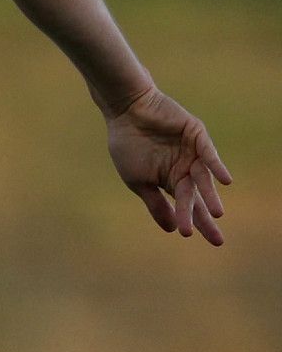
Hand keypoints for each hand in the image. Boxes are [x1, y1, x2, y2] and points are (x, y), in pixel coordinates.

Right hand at [105, 87, 231, 244]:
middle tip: (217, 240)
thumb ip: (156, 204)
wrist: (126, 111)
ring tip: (216, 213)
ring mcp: (192, 153)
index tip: (190, 237)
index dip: (190, 221)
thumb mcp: (138, 180)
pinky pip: (209, 153)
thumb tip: (171, 229)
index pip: (185, 205)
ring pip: (203, 179)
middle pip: (198, 197)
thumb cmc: (127, 144)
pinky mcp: (197, 136)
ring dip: (209, 196)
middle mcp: (184, 169)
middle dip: (206, 218)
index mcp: (170, 181)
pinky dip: (217, 166)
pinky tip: (224, 181)